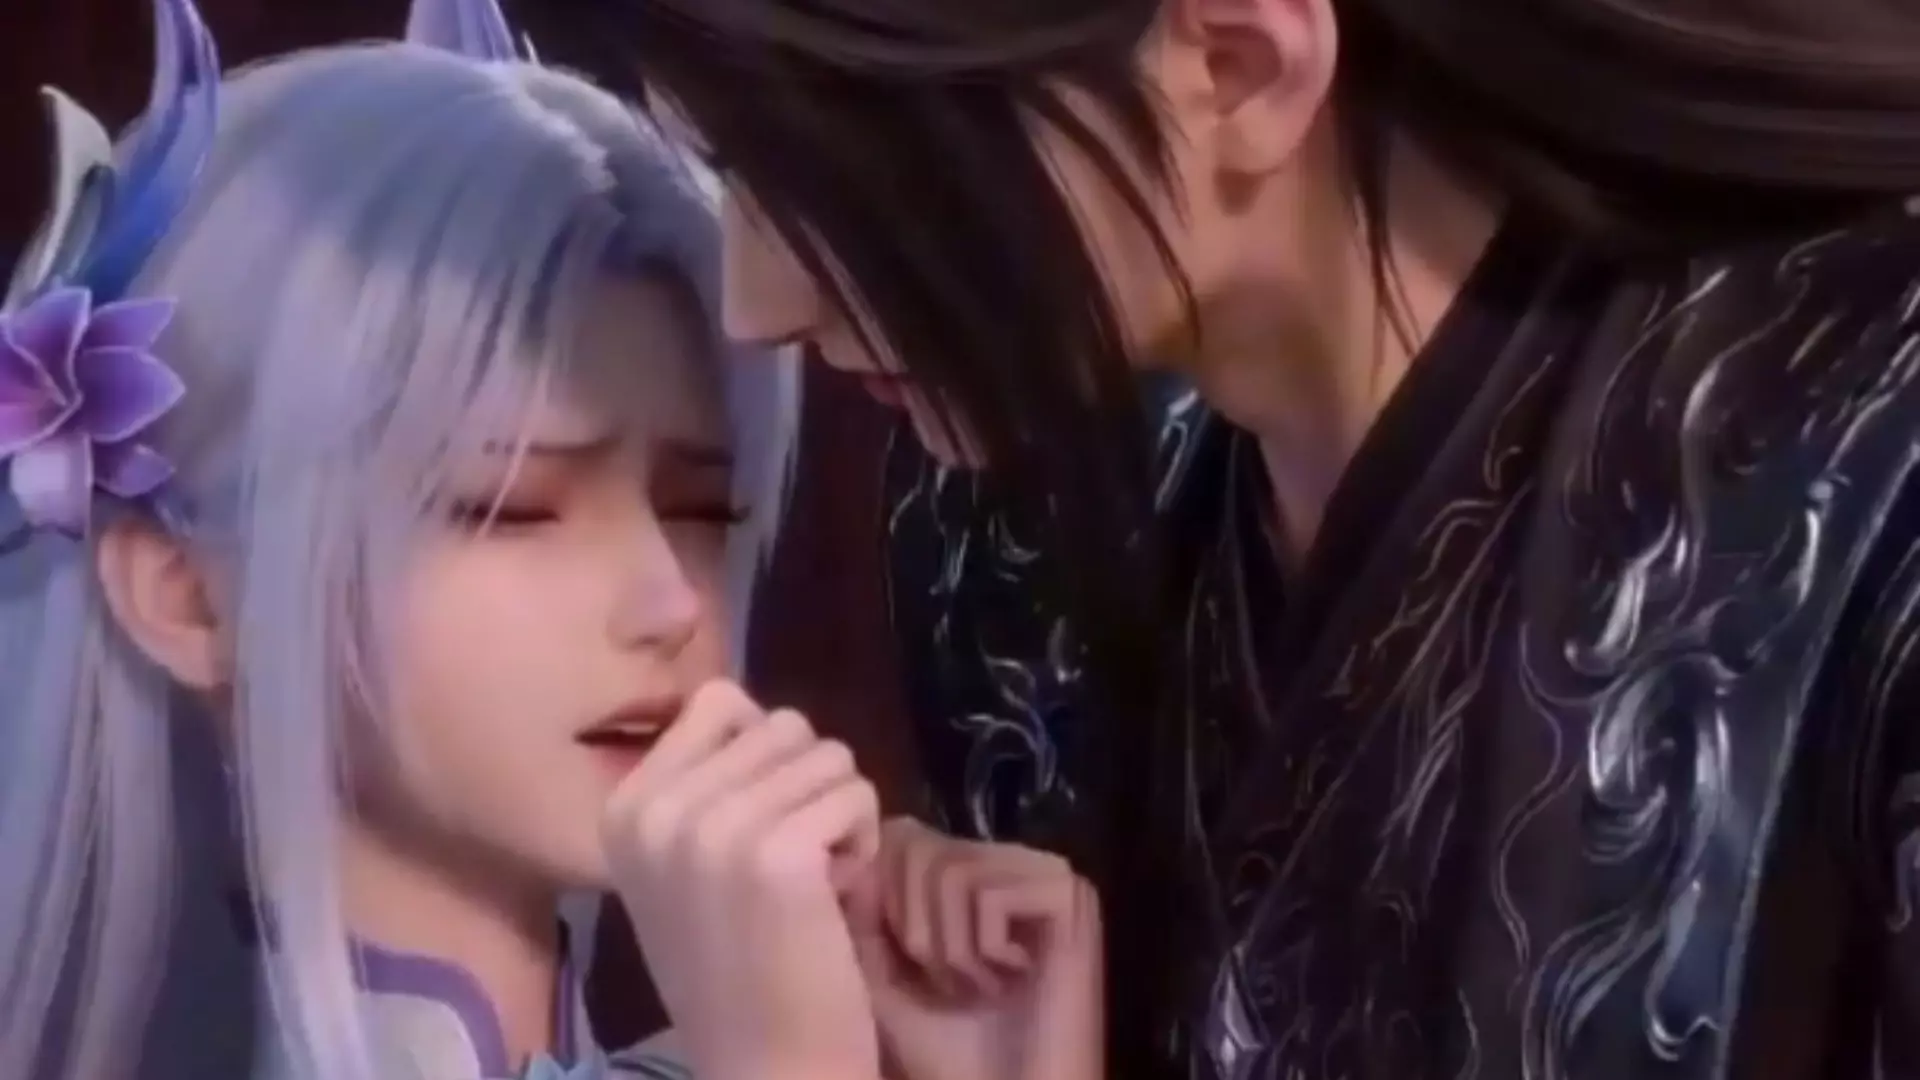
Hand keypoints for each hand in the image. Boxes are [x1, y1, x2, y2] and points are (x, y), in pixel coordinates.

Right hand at [601, 679, 883, 1079]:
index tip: (759, 823)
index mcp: (625, 807)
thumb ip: (706, 783)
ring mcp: (714, 827)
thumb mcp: (684, 865)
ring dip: (836, 812)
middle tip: (789, 865)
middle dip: (805, 786)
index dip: (763, 753)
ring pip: (826, 752)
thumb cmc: (736, 969)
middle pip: (781, 723)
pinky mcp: (780, 852)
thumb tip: (752, 706)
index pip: (717, 701)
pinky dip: (862, 841)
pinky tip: (833, 899)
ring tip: (811, 883)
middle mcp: (658, 809)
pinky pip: (855, 793)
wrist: (763, 1067)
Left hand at [849, 818, 1103, 1079]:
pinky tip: (1014, 985)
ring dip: (952, 950)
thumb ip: (862, 916)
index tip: (910, 966)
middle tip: (950, 986)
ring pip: (951, 870)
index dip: (882, 899)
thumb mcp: (884, 980)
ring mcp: (1045, 872)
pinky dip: (986, 952)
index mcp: (969, 871)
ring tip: (979, 990)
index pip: (900, 836)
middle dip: (916, 930)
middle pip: (919, 848)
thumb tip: (855, 857)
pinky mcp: (1072, 895)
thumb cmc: (950, 1056)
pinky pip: (991, 894)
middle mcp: (1009, 859)